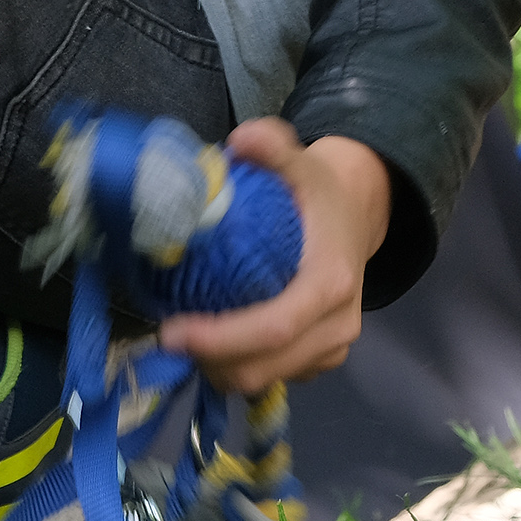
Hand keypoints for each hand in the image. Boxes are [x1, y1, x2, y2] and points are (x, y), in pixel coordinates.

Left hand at [154, 122, 390, 394]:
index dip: (220, 339)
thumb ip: (271, 145)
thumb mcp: (298, 160)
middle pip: (265, 366)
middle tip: (164, 336)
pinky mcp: (323, 358)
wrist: (356, 213)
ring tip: (184, 339)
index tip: (171, 332)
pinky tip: (213, 341)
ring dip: (220, 368)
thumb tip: (241, 142)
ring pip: (268, 379)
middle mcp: (338, 324)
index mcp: (329, 282)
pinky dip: (240, 367)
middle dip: (209, 360)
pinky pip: (278, 377)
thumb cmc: (316, 190)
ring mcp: (333, 347)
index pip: (273, 328)